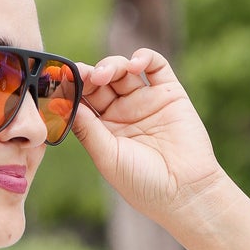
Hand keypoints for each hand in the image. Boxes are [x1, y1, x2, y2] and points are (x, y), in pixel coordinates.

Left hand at [71, 47, 227, 226]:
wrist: (184, 192)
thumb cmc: (143, 183)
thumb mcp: (108, 158)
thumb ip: (88, 129)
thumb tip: (65, 103)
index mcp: (104, 130)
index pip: (84, 101)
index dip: (74, 89)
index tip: (64, 81)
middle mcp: (124, 114)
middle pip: (101, 83)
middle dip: (91, 75)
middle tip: (85, 75)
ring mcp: (146, 102)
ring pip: (124, 71)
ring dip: (112, 65)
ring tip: (107, 74)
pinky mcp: (170, 94)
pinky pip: (156, 66)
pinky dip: (144, 57)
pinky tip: (135, 63)